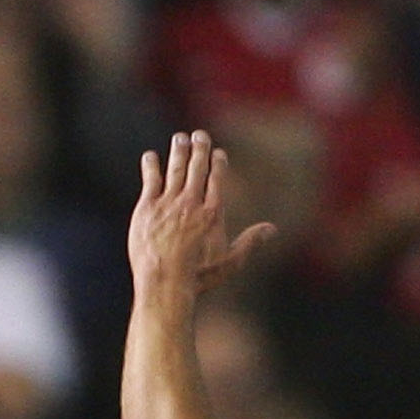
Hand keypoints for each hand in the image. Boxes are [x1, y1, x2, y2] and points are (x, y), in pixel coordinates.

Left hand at [127, 130, 274, 299]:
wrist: (164, 282)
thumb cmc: (198, 277)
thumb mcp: (229, 262)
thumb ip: (249, 242)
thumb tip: (272, 229)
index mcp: (212, 212)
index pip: (217, 179)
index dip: (217, 163)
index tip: (218, 153)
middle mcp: (191, 202)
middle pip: (197, 168)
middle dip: (199, 149)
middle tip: (199, 135)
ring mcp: (168, 203)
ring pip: (175, 169)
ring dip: (178, 151)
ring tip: (179, 138)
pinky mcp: (147, 208)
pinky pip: (150, 180)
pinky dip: (151, 166)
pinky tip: (151, 156)